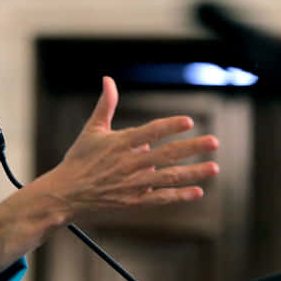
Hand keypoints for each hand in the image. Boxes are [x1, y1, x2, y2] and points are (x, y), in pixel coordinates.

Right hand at [0, 76, 218, 273]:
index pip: (150, 132)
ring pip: (168, 177)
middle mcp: (130, 163)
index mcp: (120, 143)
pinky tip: (197, 191)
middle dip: (192, 148)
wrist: (66, 193)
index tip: (188, 121)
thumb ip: (106, 104)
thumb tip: (108, 79)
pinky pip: (160, 198)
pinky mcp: (134, 200)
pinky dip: (179, 195)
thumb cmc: (79, 158)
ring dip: (193, 172)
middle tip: (214, 142)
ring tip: (214, 167)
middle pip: (166, 154)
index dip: (170, 126)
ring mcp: (133, 183)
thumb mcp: (92, 129)